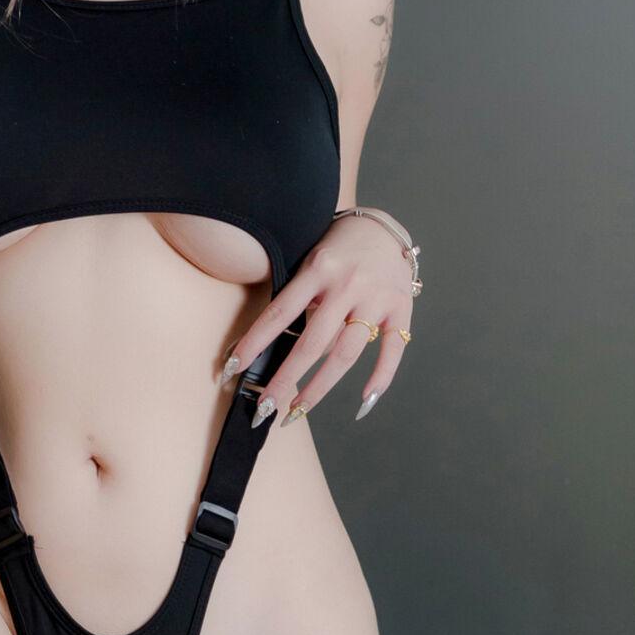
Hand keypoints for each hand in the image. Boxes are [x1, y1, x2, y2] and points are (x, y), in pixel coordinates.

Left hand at [223, 213, 413, 424]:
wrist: (383, 225)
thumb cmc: (337, 248)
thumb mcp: (310, 261)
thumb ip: (300, 299)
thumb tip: (278, 349)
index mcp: (318, 270)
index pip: (279, 314)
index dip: (254, 344)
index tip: (233, 369)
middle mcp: (347, 285)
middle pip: (311, 344)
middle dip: (285, 380)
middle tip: (265, 409)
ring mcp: (376, 298)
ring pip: (346, 354)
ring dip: (320, 388)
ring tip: (298, 410)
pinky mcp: (401, 308)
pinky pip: (392, 350)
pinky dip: (380, 377)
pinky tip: (363, 401)